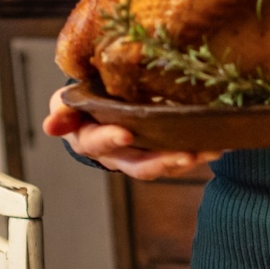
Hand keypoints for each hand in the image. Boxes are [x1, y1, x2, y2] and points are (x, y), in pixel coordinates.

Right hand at [46, 85, 221, 179]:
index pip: (98, 143)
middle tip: (183, 154)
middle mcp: (117, 155)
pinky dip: (198, 153)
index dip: (111, 139)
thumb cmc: (83, 104)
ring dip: (186, 160)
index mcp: (91, 141)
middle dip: (161, 160)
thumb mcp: (67, 104)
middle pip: (138, 164)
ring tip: (209, 151)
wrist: (98, 113)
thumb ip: (62, 112)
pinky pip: (179, 157)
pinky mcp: (160, 152)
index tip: (125, 133)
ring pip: (163, 165)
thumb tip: (51, 125)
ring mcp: (141, 156)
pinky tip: (218, 146)